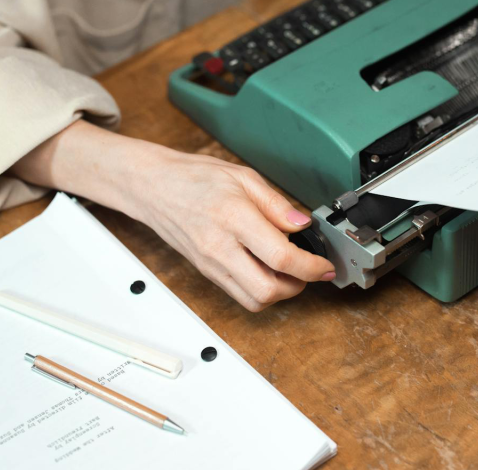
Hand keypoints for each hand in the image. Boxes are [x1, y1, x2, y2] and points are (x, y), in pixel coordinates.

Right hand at [11, 121, 335, 311]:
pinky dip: (261, 292)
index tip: (325, 265)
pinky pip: (240, 295)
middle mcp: (220, 247)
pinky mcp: (207, 273)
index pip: (281, 256)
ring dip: (280, 293)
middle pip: (268, 290)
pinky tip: (269, 273)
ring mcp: (211, 264)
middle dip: (299, 287)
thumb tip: (302, 224)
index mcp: (233, 217)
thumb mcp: (243, 176)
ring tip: (291, 272)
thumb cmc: (194, 177)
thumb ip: (277, 203)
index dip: (311, 267)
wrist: (152, 187)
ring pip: (254, 301)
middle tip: (311, 271)